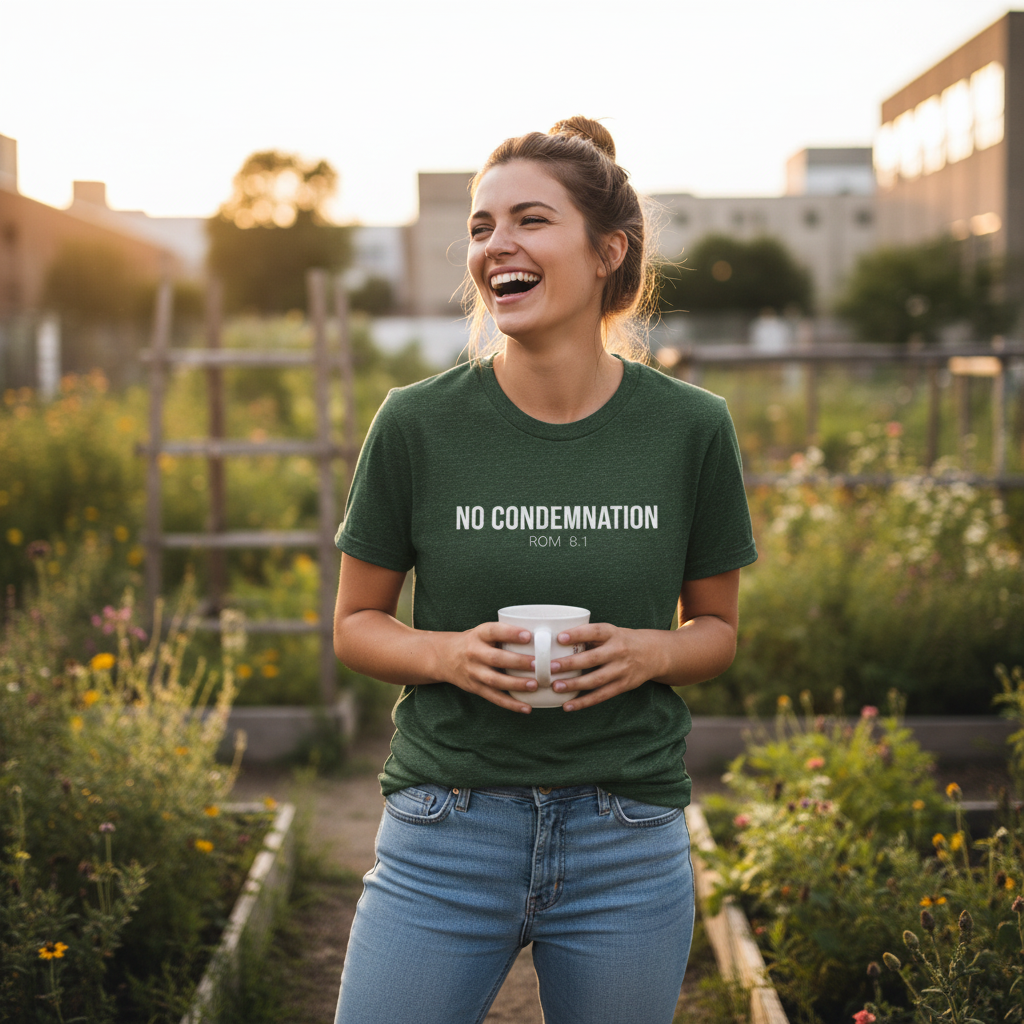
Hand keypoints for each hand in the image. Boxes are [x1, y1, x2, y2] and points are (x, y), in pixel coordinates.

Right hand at [434, 623, 538, 713]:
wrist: (445, 657)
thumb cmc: (475, 642)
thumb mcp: (484, 632)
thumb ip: (504, 633)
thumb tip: (540, 636)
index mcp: (478, 635)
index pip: (494, 631)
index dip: (511, 633)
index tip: (528, 635)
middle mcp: (474, 653)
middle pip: (496, 658)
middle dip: (517, 662)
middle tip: (537, 664)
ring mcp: (474, 672)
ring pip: (495, 680)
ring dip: (516, 684)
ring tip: (534, 685)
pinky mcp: (476, 688)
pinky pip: (494, 698)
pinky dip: (511, 704)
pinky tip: (526, 707)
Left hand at [545, 623, 662, 711]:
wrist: (653, 653)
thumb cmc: (621, 640)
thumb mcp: (610, 632)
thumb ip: (589, 637)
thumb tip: (556, 644)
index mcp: (612, 633)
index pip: (595, 631)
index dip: (578, 634)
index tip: (560, 638)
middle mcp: (618, 651)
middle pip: (593, 658)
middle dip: (571, 664)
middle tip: (551, 667)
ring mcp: (621, 670)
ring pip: (596, 680)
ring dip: (575, 685)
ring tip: (556, 686)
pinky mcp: (622, 685)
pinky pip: (601, 696)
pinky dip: (584, 702)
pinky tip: (568, 705)